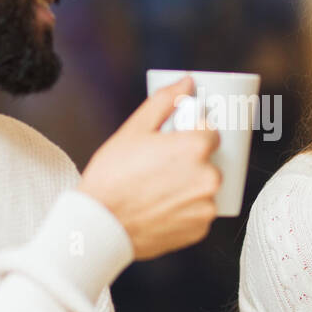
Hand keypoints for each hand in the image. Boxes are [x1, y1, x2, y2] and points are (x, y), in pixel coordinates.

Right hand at [79, 76, 221, 259]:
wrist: (100, 226)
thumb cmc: (112, 176)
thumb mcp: (134, 130)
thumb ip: (164, 101)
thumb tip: (187, 82)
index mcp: (196, 148)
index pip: (211, 131)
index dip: (193, 133)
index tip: (176, 140)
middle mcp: (208, 177)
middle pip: (209, 161)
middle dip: (191, 161)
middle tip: (162, 167)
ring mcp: (206, 206)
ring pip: (205, 188)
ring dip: (190, 186)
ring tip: (159, 189)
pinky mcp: (201, 229)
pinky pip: (200, 212)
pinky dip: (186, 209)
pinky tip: (162, 207)